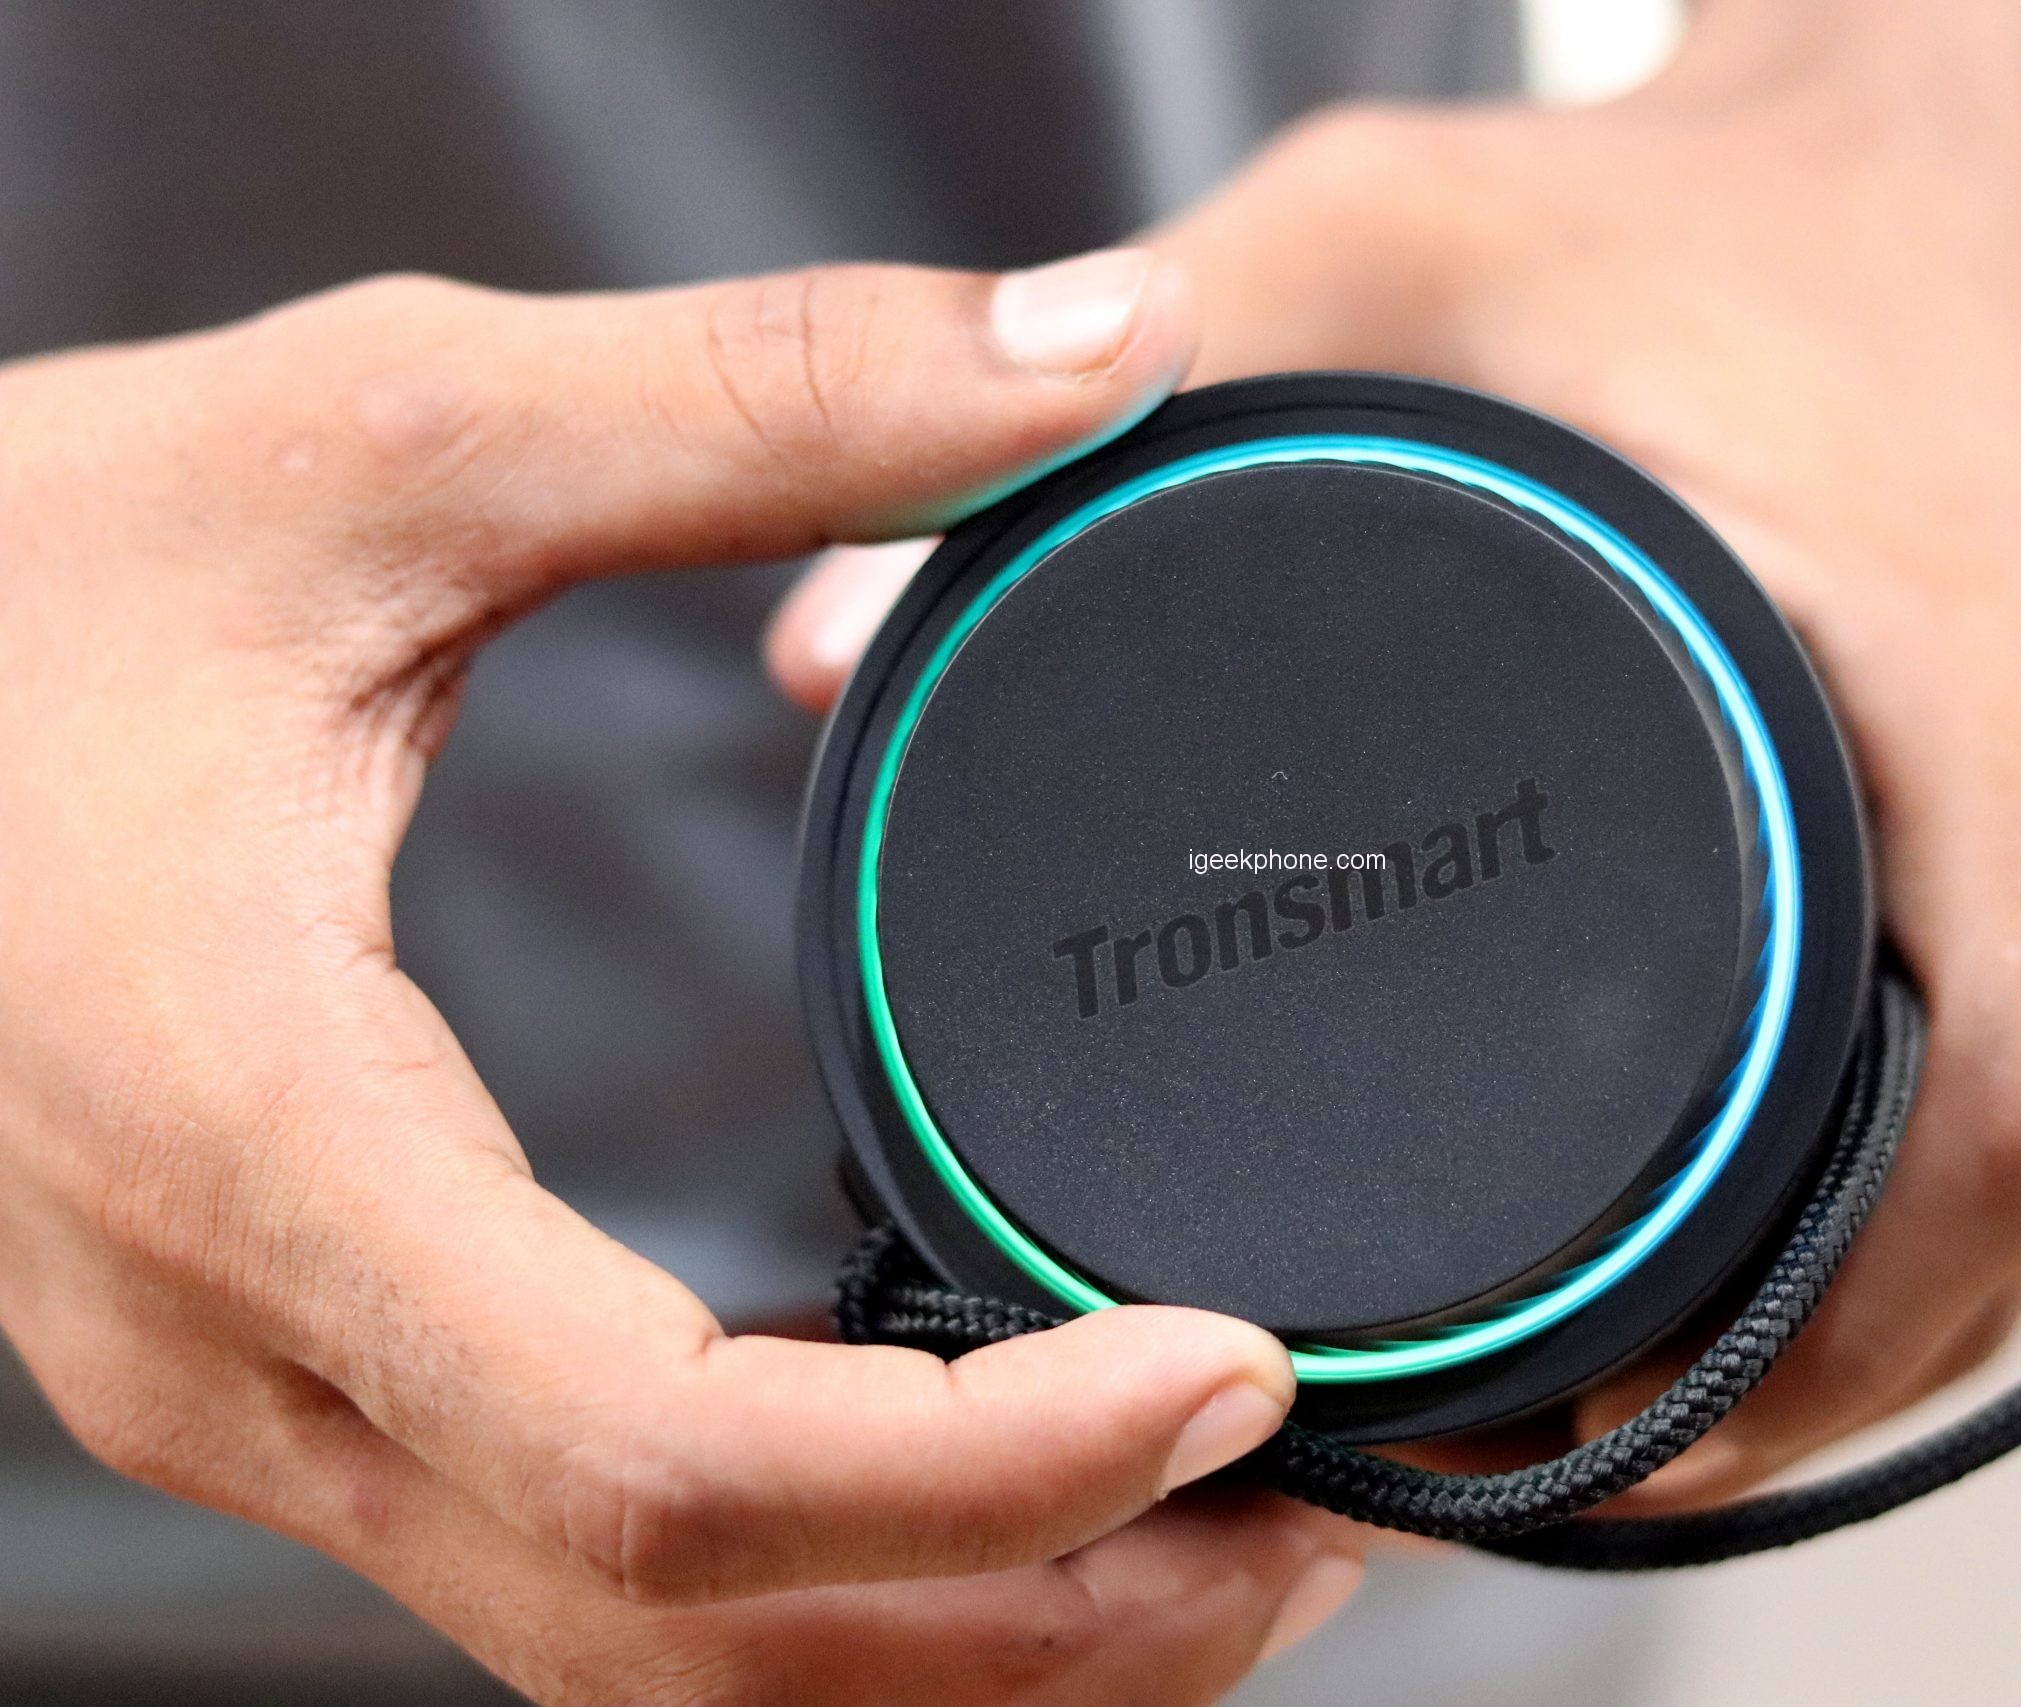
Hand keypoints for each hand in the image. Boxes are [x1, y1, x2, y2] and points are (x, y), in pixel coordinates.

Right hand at [0, 250, 1362, 1702]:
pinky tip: (984, 1486)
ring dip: (948, 1645)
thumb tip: (1106, 349)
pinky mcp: (296, 1376)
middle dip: (1040, 1616)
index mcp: (253, 1136)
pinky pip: (583, 1578)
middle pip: (692, 1635)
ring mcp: (255, 1396)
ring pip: (639, 1661)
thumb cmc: (21, 567)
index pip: (665, 1463)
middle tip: (1312, 1516)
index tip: (1235, 1372)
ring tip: (1211, 1543)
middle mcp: (241, 1347)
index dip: (990, 1471)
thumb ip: (756, 396)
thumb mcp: (379, 435)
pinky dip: (820, 1587)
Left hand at [772, 5, 2020, 1510]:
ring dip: (1873, 1289)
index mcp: (1984, 663)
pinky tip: (1775, 1213)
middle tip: (1571, 1434)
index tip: (1594, 1425)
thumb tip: (835, 655)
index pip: (1976, 1122)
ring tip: (1651, 1364)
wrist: (1904, 122)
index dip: (1801, 1346)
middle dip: (1808, 1367)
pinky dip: (1916, 1163)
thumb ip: (1105, 433)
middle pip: (2019, 1199)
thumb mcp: (1375, 253)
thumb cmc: (1651, 198)